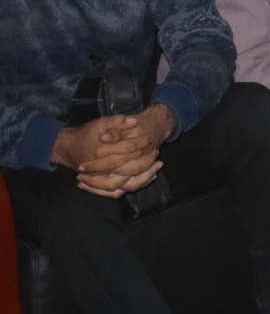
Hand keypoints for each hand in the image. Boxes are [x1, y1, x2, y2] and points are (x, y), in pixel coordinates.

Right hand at [55, 104, 174, 197]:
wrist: (68, 147)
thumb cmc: (86, 134)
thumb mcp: (100, 123)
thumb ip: (117, 122)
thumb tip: (134, 121)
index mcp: (103, 155)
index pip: (128, 157)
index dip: (143, 151)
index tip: (153, 145)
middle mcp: (102, 171)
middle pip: (129, 176)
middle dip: (146, 169)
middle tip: (158, 159)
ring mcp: (100, 179)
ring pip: (123, 188)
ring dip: (141, 180)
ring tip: (156, 171)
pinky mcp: (100, 183)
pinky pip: (115, 192)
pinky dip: (130, 187)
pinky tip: (144, 179)